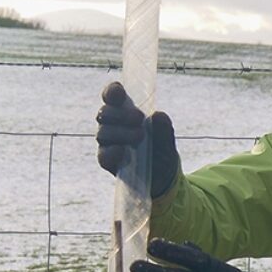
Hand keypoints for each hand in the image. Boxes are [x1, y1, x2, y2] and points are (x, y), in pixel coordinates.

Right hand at [95, 82, 179, 196]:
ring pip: (103, 133)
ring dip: (121, 132)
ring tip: (140, 136)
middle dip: (120, 114)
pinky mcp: (108, 162)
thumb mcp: (167, 141)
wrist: (164, 180)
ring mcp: (108, 144)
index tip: (119, 92)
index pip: (112, 98)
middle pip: (104, 114)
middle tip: (139, 118)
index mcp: (124, 114)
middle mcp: (112, 126)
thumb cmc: (162, 154)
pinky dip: (112, 152)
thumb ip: (164, 129)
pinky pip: (103, 155)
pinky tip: (123, 151)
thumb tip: (158, 115)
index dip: (112, 92)